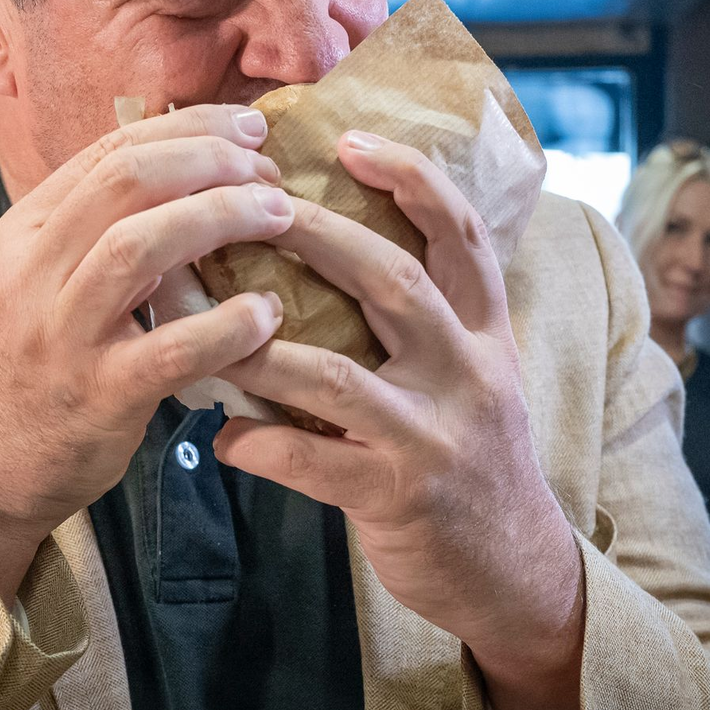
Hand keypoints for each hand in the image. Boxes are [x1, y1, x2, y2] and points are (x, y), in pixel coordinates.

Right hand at [0, 104, 291, 601]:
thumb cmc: (31, 360)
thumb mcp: (42, 276)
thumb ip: (98, 224)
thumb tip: (189, 165)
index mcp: (25, 229)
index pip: (112, 149)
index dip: (190, 128)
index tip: (247, 130)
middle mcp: (33, 270)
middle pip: (127, 180)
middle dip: (210, 160)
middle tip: (268, 172)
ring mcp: (62, 333)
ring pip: (140, 245)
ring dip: (222, 217)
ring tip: (279, 216)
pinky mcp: (98, 395)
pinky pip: (171, 349)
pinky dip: (229, 325)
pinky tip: (268, 313)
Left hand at [213, 131, 583, 709]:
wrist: (512, 569)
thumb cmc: (468, 449)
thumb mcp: (470, 371)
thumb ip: (422, 315)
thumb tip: (324, 244)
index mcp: (485, 330)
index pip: (463, 234)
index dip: (410, 179)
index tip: (350, 140)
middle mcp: (471, 371)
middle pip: (394, 279)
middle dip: (315, 234)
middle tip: (249, 205)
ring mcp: (437, 435)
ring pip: (338, 374)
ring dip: (256, 346)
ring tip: (198, 323)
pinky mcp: (400, 496)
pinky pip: (311, 462)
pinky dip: (257, 442)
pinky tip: (220, 434)